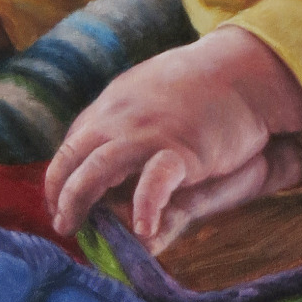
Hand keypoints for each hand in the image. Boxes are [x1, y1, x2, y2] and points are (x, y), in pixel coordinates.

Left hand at [45, 25, 301, 247]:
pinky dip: (145, 206)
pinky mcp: (183, 150)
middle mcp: (122, 117)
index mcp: (115, 105)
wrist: (244, 69)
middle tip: (63, 224)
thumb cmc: (202, 87)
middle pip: (75, 156)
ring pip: (99, 168)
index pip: (73, 143)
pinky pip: (155, 182)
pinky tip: (142, 232)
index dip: (59, 176)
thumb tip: (113, 147)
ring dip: (79, 199)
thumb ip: (131, 123)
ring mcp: (149, 133)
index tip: (57, 201)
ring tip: (78, 228)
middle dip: (62, 193)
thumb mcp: (154, 99)